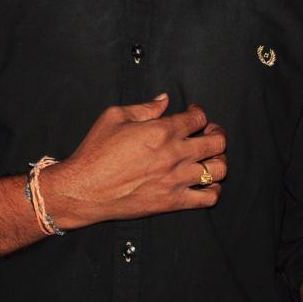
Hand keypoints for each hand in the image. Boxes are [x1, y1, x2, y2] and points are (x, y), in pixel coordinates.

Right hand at [40, 94, 227, 226]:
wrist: (83, 190)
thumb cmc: (95, 152)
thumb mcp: (114, 117)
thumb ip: (145, 107)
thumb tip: (164, 99)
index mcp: (161, 130)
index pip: (199, 117)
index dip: (199, 113)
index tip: (194, 115)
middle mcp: (174, 154)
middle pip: (217, 142)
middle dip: (217, 134)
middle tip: (209, 133)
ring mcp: (176, 179)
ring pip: (219, 169)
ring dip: (219, 160)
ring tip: (210, 158)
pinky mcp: (173, 202)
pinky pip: (208, 198)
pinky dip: (214, 190)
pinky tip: (206, 184)